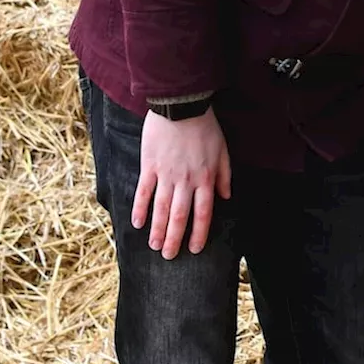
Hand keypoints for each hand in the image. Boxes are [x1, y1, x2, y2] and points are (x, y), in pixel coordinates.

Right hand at [131, 110, 231, 258]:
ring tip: (155, 246)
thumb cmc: (205, 127)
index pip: (203, 213)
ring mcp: (166, 175)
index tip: (194, 249)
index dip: (199, 233)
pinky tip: (138, 224)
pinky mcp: (149, 166)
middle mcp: (186, 181)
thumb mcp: (223, 150)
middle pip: (180, 217)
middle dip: (175, 239)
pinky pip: (144, 192)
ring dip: (158, 230)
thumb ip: (224, 175)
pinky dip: (141, 209)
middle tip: (169, 257)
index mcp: (205, 178)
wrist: (181, 106)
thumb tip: (226, 196)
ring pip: (161, 209)